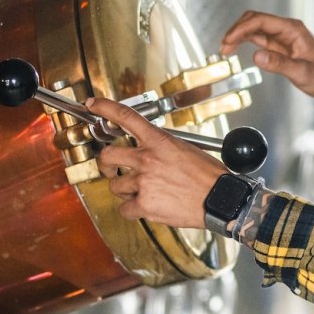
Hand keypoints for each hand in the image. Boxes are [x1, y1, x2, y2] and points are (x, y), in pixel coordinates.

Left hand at [89, 98, 224, 227]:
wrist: (220, 199)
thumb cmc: (209, 176)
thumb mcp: (187, 149)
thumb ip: (163, 148)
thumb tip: (150, 151)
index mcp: (159, 142)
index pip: (126, 117)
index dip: (105, 107)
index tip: (92, 104)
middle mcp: (147, 159)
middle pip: (107, 156)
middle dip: (105, 164)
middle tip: (109, 168)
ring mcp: (144, 182)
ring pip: (115, 186)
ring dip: (125, 190)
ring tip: (142, 192)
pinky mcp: (145, 205)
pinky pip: (124, 208)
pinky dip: (131, 210)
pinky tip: (144, 206)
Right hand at [221, 10, 313, 145]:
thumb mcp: (301, 73)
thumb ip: (279, 64)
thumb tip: (256, 56)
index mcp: (293, 29)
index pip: (261, 21)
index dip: (241, 29)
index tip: (228, 41)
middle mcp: (287, 29)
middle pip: (255, 20)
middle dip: (237, 30)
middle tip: (223, 46)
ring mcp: (283, 37)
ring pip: (254, 28)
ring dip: (238, 36)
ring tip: (225, 49)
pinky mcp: (280, 46)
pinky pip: (258, 38)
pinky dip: (245, 42)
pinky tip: (235, 50)